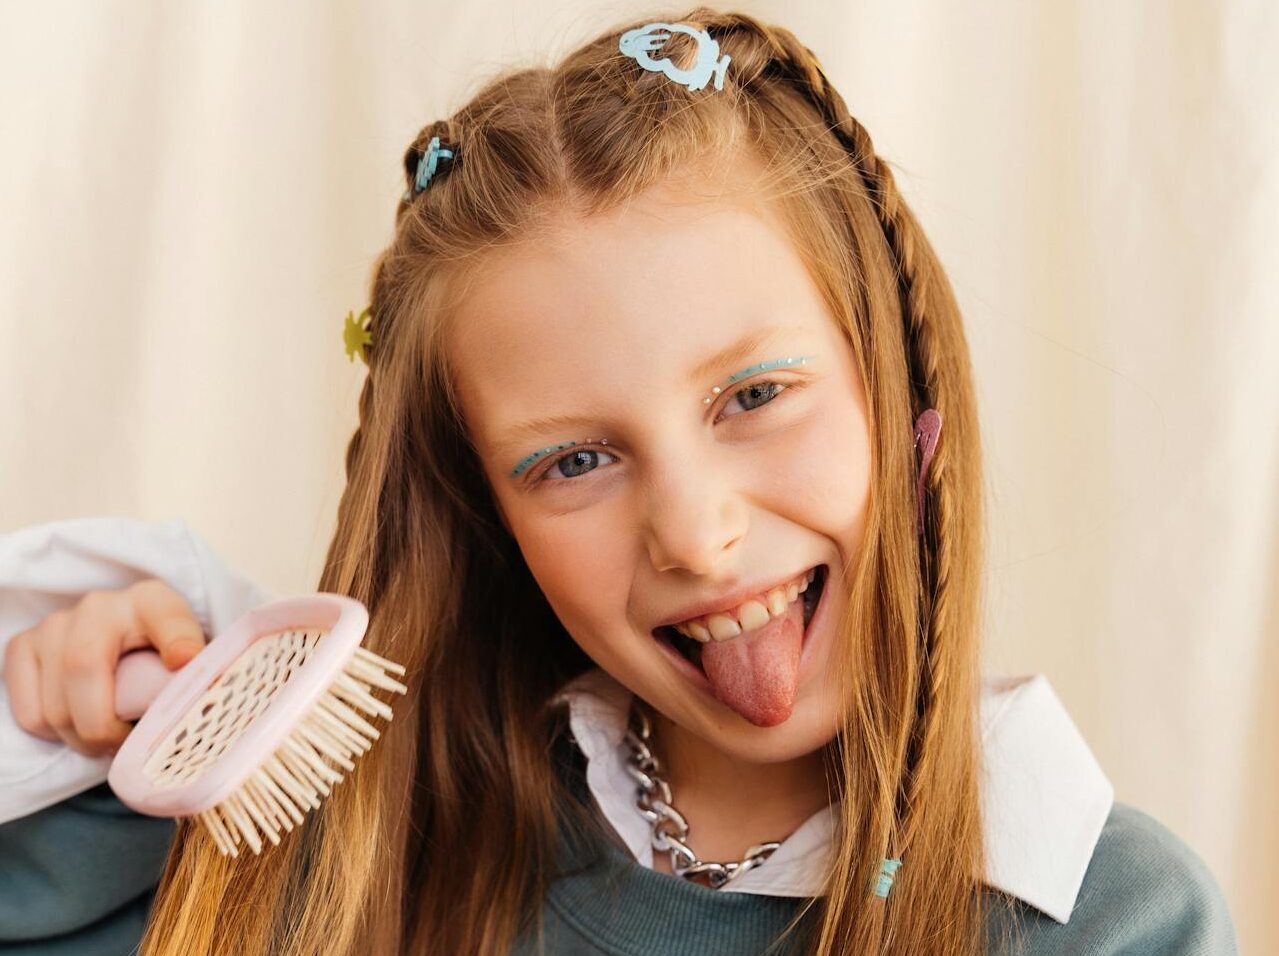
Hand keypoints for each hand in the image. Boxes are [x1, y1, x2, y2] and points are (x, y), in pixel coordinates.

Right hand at [2, 579, 205, 756]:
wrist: (125, 639)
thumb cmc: (160, 654)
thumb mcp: (189, 656)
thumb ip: (199, 672)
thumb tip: (201, 687)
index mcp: (151, 602)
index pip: (166, 617)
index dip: (176, 640)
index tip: (185, 661)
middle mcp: (98, 606)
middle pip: (84, 670)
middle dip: (104, 727)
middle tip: (126, 746)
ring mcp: (54, 625)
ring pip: (54, 705)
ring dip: (82, 739)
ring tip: (108, 738)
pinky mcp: (23, 646)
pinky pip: (31, 714)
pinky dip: (55, 734)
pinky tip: (80, 725)